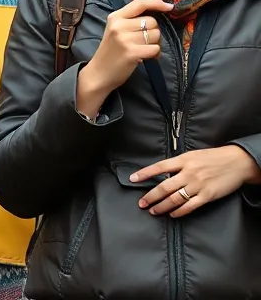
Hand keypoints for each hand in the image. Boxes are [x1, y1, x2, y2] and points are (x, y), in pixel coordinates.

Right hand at [77, 0, 169, 115]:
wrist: (99, 73)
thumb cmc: (111, 51)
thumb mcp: (116, 30)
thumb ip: (131, 20)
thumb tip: (158, 13)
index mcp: (115, 17)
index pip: (140, 3)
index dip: (157, 3)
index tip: (169, 7)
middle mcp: (119, 25)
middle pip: (152, 21)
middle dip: (153, 32)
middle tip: (144, 42)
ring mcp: (125, 39)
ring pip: (156, 35)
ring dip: (155, 43)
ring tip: (143, 50)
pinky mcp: (132, 52)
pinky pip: (156, 48)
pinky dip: (155, 54)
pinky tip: (145, 57)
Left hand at [134, 146, 260, 217]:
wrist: (237, 162)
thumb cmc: (214, 157)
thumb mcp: (192, 155)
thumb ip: (178, 164)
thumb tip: (162, 172)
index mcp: (183, 160)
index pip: (159, 167)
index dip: (144, 173)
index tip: (132, 179)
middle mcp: (188, 173)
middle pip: (164, 187)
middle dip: (150, 197)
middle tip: (142, 203)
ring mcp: (198, 185)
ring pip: (174, 198)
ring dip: (162, 206)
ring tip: (154, 211)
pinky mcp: (207, 195)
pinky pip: (190, 206)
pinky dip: (179, 211)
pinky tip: (172, 214)